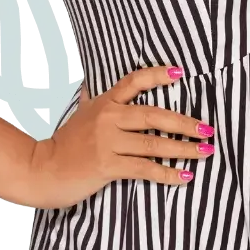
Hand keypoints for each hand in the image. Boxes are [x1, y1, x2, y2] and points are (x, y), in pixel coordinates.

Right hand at [23, 64, 214, 208]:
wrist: (42, 169)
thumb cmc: (64, 145)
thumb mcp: (80, 115)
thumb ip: (93, 101)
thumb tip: (94, 84)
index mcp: (103, 103)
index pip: (133, 82)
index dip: (157, 75)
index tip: (180, 73)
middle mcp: (107, 118)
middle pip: (154, 115)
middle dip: (184, 122)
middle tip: (207, 128)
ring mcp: (107, 142)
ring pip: (154, 143)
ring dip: (184, 149)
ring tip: (205, 152)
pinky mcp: (107, 165)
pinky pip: (144, 169)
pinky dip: (167, 173)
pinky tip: (184, 176)